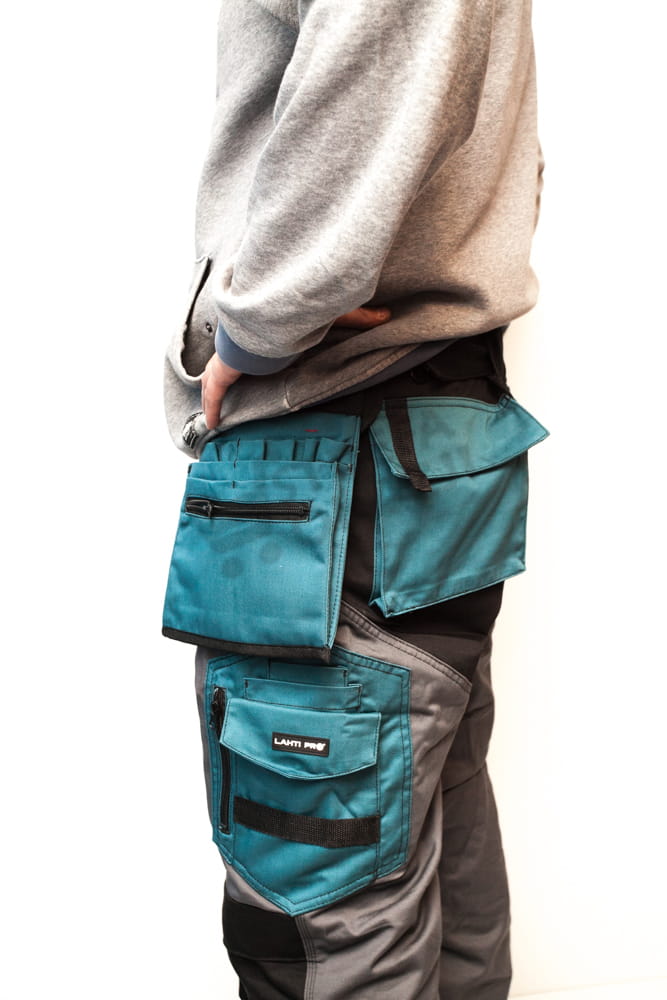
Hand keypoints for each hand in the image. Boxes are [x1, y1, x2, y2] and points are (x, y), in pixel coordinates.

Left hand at [201, 305, 390, 429]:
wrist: (270, 311)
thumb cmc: (297, 310)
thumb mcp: (335, 316)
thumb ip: (359, 318)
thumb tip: (388, 314)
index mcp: (264, 332)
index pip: (254, 345)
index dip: (251, 354)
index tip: (253, 364)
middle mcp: (242, 345)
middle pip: (228, 362)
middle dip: (223, 375)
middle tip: (225, 390)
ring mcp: (228, 358)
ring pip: (215, 378)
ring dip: (214, 392)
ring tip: (215, 409)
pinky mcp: (222, 370)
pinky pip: (215, 393)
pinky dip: (213, 408)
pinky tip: (213, 423)